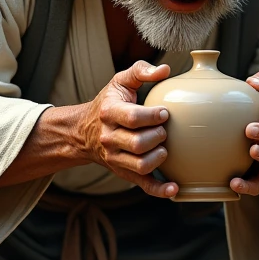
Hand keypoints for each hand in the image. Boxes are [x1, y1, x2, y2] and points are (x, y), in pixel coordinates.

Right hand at [78, 60, 178, 197]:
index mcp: (109, 113)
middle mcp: (109, 138)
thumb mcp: (120, 82)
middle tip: (164, 130)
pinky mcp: (123, 172)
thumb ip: (141, 71)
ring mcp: (115, 158)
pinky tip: (175, 187)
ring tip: (164, 147)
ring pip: (141, 165)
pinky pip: (143, 185)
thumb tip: (165, 70)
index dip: (153, 116)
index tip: (165, 112)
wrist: (83, 132)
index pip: (132, 118)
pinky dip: (160, 189)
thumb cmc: (109, 103)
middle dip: (158, 136)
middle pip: (138, 143)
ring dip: (159, 157)